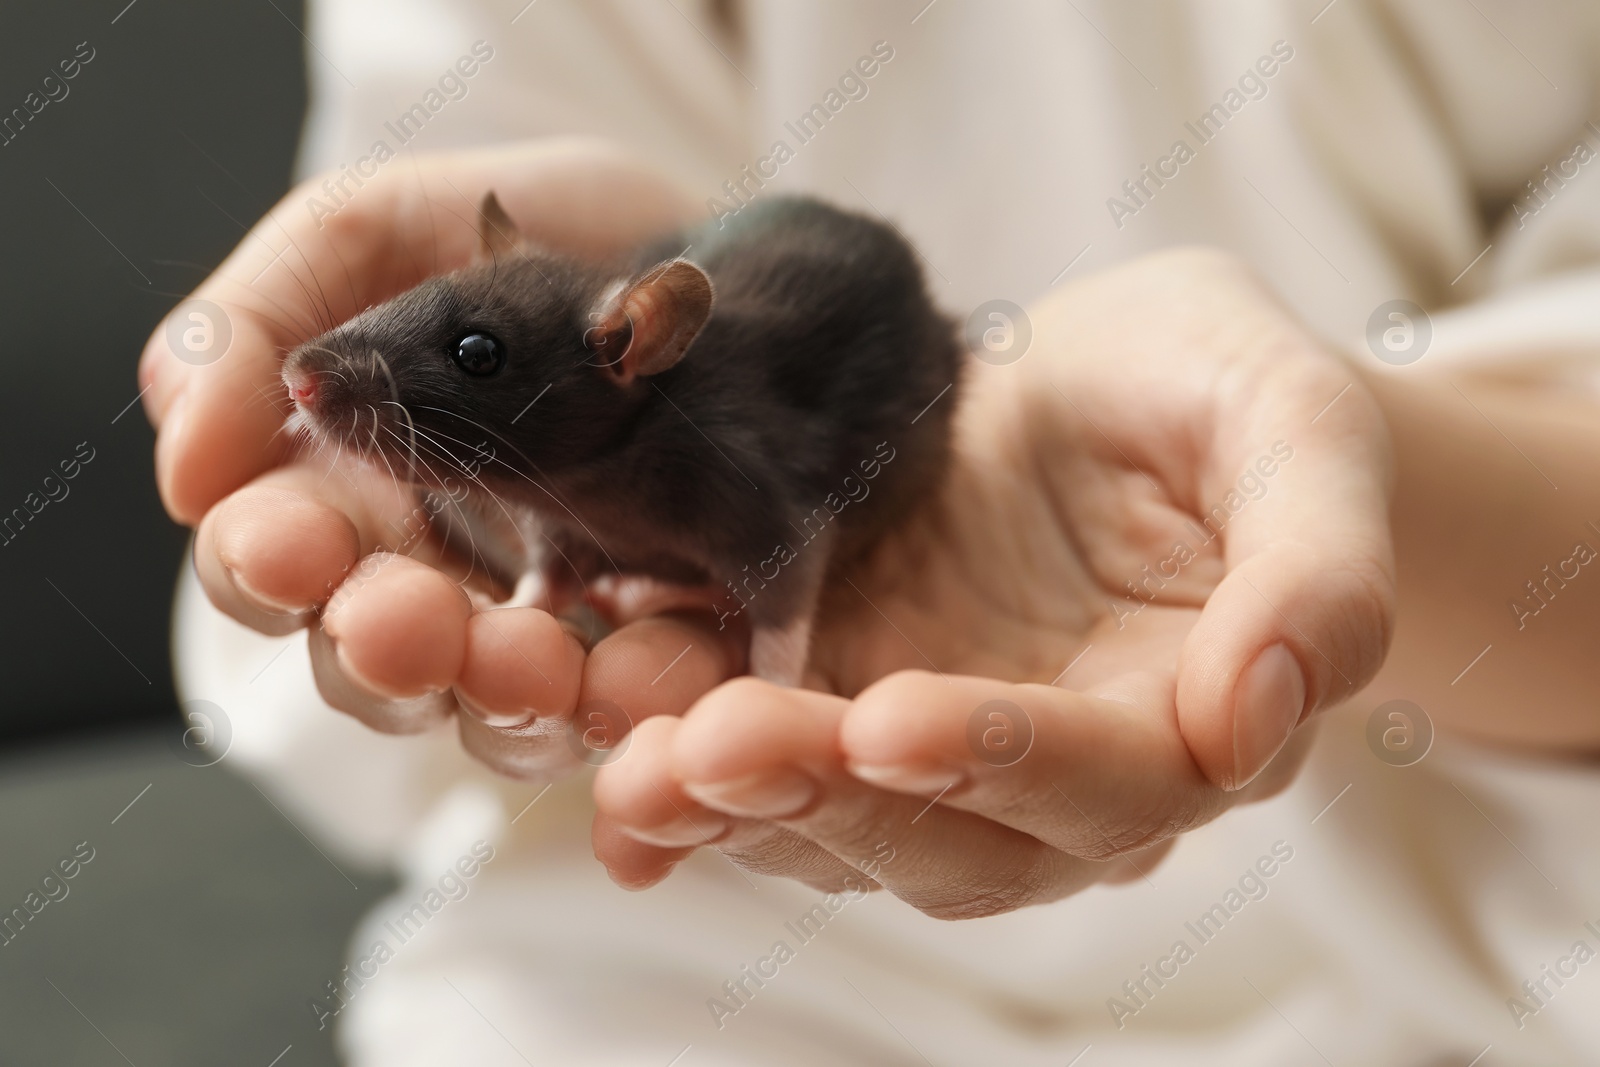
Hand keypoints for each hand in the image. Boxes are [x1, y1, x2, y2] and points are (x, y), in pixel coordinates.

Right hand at [144, 139, 750, 775]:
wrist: (700, 231)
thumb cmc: (523, 222)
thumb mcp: (375, 228)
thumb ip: (258, 318)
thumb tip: (187, 466)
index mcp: (339, 487)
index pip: (266, 560)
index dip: (265, 565)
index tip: (287, 548)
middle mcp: (427, 572)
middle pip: (370, 662)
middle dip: (382, 650)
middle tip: (408, 623)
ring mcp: (537, 617)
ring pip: (490, 707)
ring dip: (501, 692)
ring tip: (534, 653)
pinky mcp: (646, 632)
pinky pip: (626, 699)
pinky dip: (626, 696)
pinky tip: (637, 656)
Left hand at [591, 248, 1397, 914]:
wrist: (1114, 384)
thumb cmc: (1220, 395)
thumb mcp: (1301, 430)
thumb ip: (1318, 573)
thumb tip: (1260, 720)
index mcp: (1182, 723)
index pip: (1108, 779)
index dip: (1010, 760)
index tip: (900, 723)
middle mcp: (1050, 775)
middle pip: (948, 834)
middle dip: (828, 799)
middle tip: (711, 748)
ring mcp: (931, 745)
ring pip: (835, 818)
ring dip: (726, 798)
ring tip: (625, 751)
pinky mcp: (837, 691)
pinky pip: (756, 755)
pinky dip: (675, 757)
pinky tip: (590, 726)